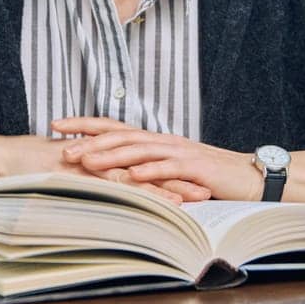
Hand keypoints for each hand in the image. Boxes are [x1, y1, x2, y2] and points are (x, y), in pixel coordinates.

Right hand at [0, 134, 201, 204]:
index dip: (164, 172)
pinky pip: (115, 185)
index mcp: (95, 156)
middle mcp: (97, 157)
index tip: (191, 181)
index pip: (137, 164)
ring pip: (138, 176)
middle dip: (178, 178)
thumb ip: (76, 179)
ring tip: (197, 197)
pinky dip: (140, 194)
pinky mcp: (80, 174)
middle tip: (208, 187)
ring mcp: (90, 164)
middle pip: (145, 168)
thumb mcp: (55, 174)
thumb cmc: (20, 167)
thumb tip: (90, 192)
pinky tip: (162, 203)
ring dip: (169, 187)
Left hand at [52, 117, 263, 202]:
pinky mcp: (196, 168)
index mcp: (155, 141)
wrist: (249, 177)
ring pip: (139, 150)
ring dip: (111, 156)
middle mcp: (163, 141)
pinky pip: (170, 168)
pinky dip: (150, 171)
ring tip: (86, 162)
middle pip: (120, 136)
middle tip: (61, 149)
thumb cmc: (208, 178)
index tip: (56, 125)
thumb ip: (144, 170)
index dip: (85, 125)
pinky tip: (132, 176)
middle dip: (88, 141)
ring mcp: (180, 152)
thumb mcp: (170, 172)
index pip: (114, 128)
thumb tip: (111, 175)